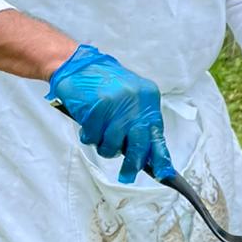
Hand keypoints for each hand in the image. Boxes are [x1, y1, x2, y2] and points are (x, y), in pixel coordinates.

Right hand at [47, 44, 174, 183]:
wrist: (78, 64)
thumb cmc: (104, 85)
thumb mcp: (131, 100)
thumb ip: (139, 123)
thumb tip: (147, 156)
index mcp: (148, 100)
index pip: (158, 135)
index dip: (161, 158)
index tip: (163, 175)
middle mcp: (136, 102)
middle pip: (139, 145)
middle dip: (133, 165)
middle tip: (127, 176)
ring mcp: (116, 105)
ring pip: (114, 145)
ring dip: (105, 147)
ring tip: (99, 136)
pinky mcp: (96, 108)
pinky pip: (93, 137)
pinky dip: (89, 136)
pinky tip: (87, 125)